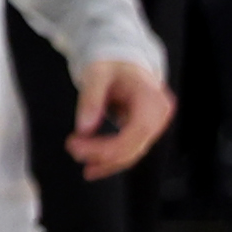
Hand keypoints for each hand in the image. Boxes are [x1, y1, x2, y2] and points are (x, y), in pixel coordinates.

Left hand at [72, 56, 176, 177]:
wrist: (123, 62)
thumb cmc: (110, 65)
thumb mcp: (96, 74)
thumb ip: (90, 99)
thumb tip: (83, 129)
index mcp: (152, 99)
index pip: (135, 132)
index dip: (106, 146)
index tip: (75, 144)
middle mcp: (160, 115)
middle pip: (134, 147)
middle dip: (100, 154)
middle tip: (71, 148)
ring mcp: (155, 125)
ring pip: (132, 154)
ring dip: (104, 161)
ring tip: (76, 156)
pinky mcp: (145, 132)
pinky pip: (129, 151)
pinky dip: (110, 161)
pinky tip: (92, 168)